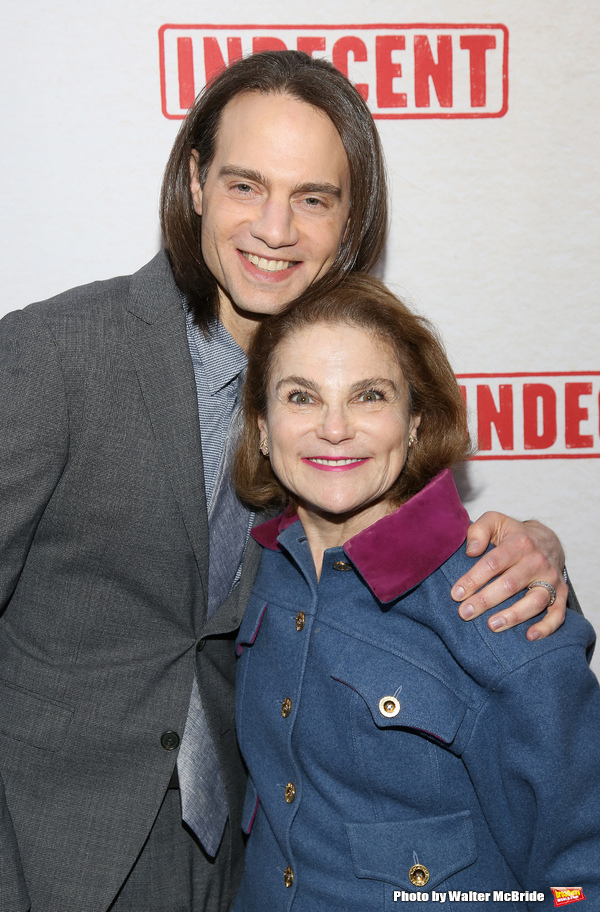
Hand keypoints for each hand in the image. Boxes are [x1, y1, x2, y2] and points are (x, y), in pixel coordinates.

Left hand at [451, 513, 567, 639]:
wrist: (547, 540)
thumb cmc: (513, 534)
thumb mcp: (495, 521)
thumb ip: (479, 530)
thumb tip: (471, 551)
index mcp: (519, 543)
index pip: (493, 563)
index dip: (473, 579)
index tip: (456, 594)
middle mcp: (537, 561)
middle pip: (510, 584)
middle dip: (485, 600)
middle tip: (465, 613)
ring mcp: (551, 578)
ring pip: (535, 601)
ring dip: (513, 616)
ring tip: (491, 626)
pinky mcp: (561, 593)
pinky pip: (558, 613)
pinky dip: (547, 626)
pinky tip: (530, 636)